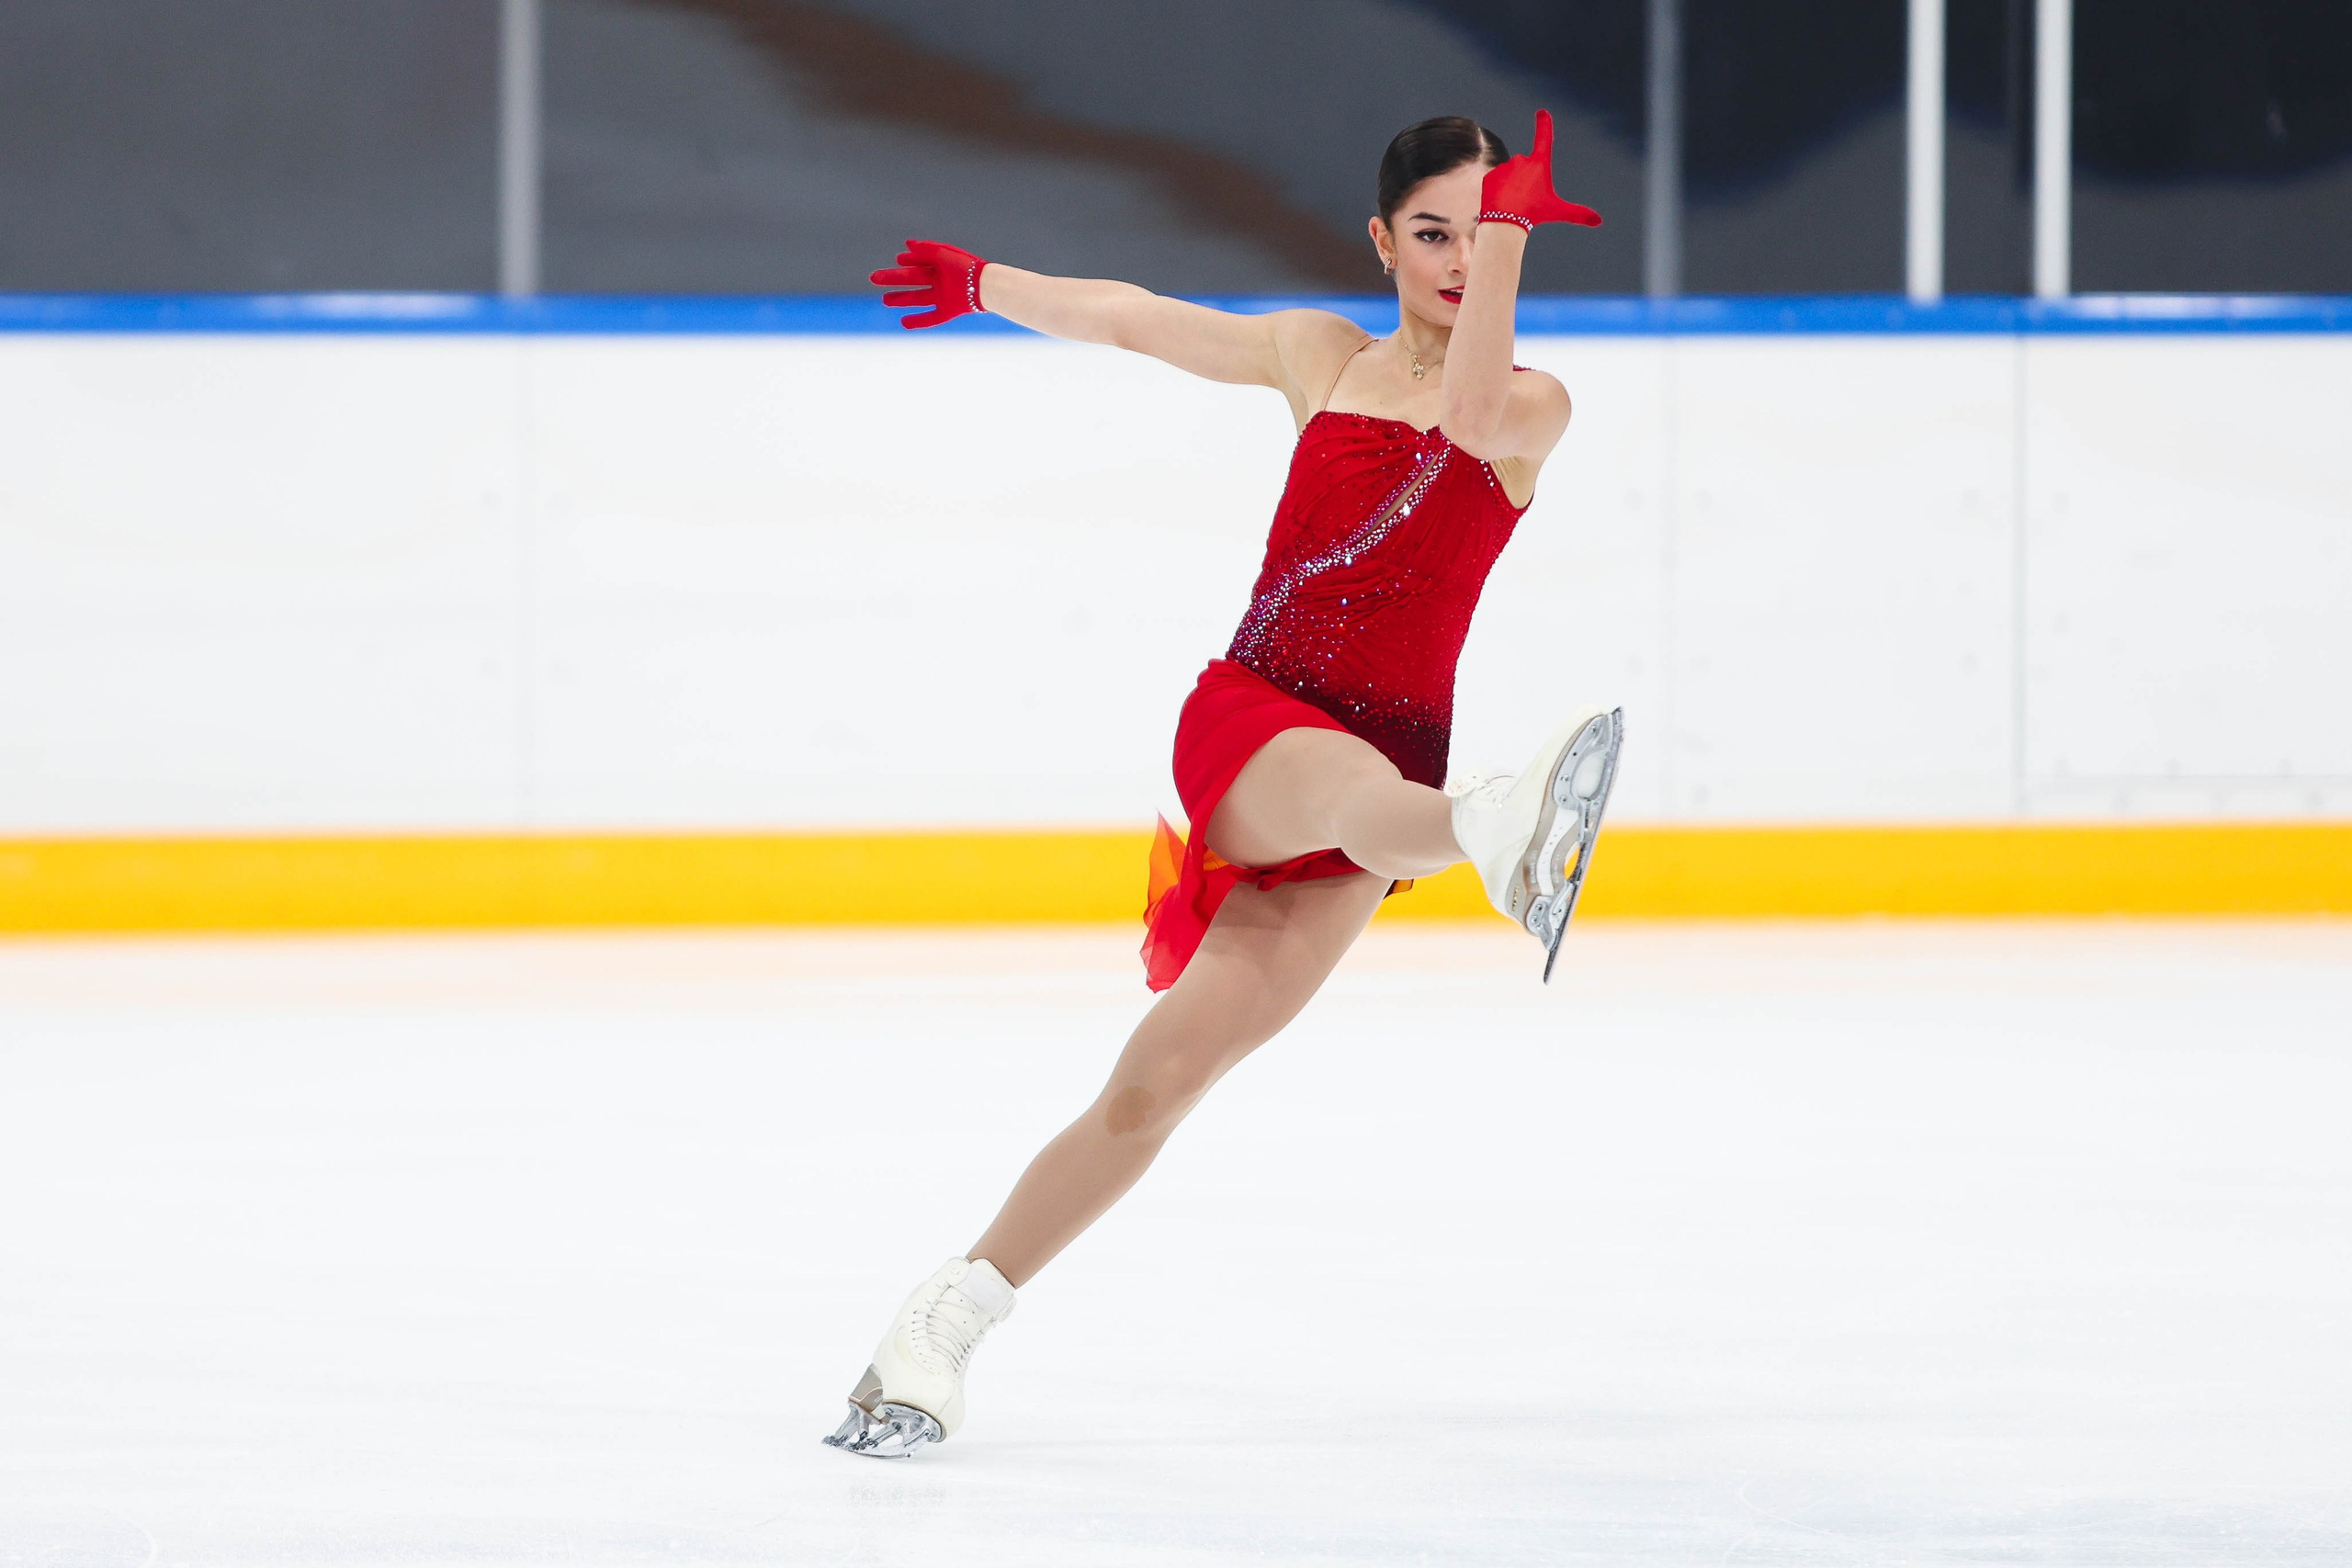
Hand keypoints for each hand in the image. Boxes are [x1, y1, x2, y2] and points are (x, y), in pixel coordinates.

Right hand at [869, 239, 988, 328]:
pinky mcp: (948, 311)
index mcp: (941, 266)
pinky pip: (930, 318)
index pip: (919, 263)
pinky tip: (903, 323)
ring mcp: (944, 297)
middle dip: (893, 279)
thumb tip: (906, 245)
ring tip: (884, 300)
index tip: (898, 259)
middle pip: (913, 280)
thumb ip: (925, 249)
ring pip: (918, 298)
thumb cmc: (964, 267)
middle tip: (873, 278)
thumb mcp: (942, 253)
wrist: (983, 286)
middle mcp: (941, 281)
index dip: (908, 261)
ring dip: (901, 299)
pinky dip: (917, 321)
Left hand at [1479, 111, 1601, 231]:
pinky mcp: (1490, 175)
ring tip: (1512, 202)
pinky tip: (1500, 201)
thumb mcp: (1557, 211)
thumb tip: (1599, 221)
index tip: (1542, 112)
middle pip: (1526, 169)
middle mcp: (1521, 160)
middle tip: (1525, 199)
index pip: (1543, 139)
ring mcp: (1504, 166)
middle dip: (1525, 181)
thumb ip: (1578, 213)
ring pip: (1510, 176)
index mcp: (1539, 164)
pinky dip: (1498, 191)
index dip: (1544, 125)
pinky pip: (1496, 182)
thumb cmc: (1534, 214)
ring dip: (1512, 187)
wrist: (1504, 223)